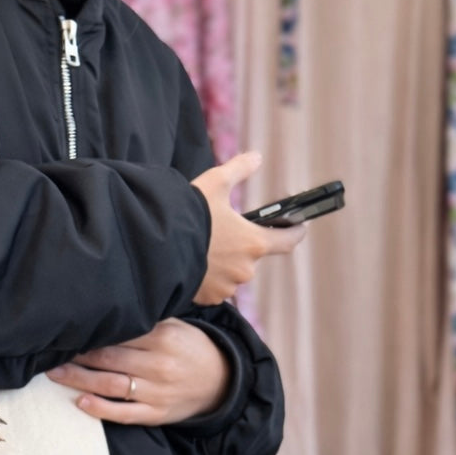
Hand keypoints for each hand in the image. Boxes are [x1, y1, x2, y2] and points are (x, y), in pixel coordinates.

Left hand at [46, 319, 229, 425]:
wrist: (221, 383)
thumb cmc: (190, 349)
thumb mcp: (177, 326)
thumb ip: (147, 319)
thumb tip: (109, 306)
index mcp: (164, 337)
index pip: (120, 333)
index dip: (91, 332)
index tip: (67, 329)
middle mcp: (159, 364)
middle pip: (109, 358)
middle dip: (77, 354)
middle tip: (49, 349)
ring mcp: (157, 391)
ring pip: (111, 385)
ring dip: (79, 379)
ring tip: (54, 373)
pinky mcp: (156, 414)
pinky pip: (124, 413)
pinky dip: (101, 409)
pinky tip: (80, 402)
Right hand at [191, 151, 304, 304]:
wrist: (157, 245)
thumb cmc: (189, 214)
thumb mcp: (215, 182)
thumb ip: (239, 169)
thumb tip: (256, 157)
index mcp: (254, 242)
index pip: (288, 241)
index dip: (295, 233)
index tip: (298, 228)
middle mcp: (246, 269)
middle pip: (251, 255)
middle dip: (241, 244)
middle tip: (222, 231)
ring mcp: (227, 286)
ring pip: (232, 272)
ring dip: (224, 262)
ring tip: (204, 247)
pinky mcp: (209, 297)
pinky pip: (215, 287)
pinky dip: (209, 277)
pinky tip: (194, 262)